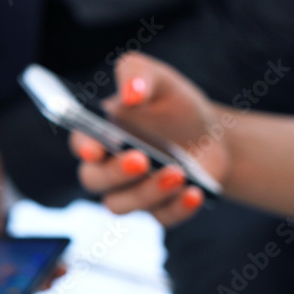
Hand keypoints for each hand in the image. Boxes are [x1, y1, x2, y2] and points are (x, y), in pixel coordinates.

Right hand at [70, 52, 231, 227]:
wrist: (212, 137)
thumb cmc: (173, 106)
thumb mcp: (159, 79)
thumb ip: (138, 75)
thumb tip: (130, 94)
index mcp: (99, 134)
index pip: (81, 143)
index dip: (85, 148)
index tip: (95, 150)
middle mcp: (106, 168)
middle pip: (94, 180)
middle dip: (115, 173)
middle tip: (140, 159)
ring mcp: (129, 192)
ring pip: (121, 204)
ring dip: (147, 192)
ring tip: (178, 174)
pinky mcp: (156, 210)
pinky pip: (159, 218)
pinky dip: (176, 209)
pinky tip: (194, 193)